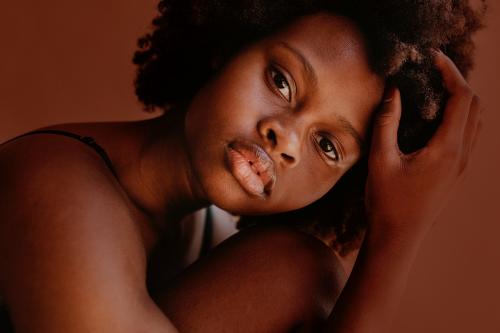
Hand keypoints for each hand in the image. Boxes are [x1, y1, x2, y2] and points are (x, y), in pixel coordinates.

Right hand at [365, 50, 482, 241]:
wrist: (399, 236)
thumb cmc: (387, 201)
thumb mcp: (380, 159)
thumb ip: (387, 121)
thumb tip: (394, 90)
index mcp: (447, 150)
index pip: (462, 98)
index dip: (451, 72)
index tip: (433, 58)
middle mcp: (463, 155)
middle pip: (475, 105)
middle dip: (457, 81)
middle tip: (432, 71)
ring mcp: (463, 165)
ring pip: (475, 120)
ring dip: (460, 98)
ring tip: (434, 89)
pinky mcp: (457, 172)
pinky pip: (469, 134)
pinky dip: (459, 116)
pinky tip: (434, 117)